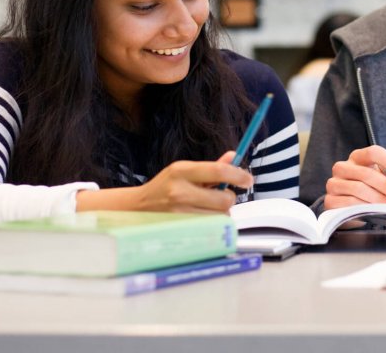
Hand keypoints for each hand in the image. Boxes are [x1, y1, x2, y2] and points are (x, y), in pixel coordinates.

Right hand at [76, 151, 252, 213]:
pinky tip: (202, 218)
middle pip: (224, 199)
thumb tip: (232, 157)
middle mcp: (180, 191)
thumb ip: (210, 167)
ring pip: (219, 216)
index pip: (218, 171)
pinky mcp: (181, 228)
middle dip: (229, 198)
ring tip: (207, 207)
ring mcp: (179, 212)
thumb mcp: (184, 171)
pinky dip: (212, 224)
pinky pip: (210, 228)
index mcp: (182, 170)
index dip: (238, 175)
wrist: (136, 208)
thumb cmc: (165, 187)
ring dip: (221, 213)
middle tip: (222, 196)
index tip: (248, 180)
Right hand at [324, 145, 385, 208]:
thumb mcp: (385, 175)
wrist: (352, 209)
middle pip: (366, 173)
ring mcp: (334, 184)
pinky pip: (349, 204)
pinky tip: (375, 212)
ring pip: (358, 189)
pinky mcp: (330, 201)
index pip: (373, 152)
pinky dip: (365, 208)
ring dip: (379, 199)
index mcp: (357, 157)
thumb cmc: (371, 187)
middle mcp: (342, 167)